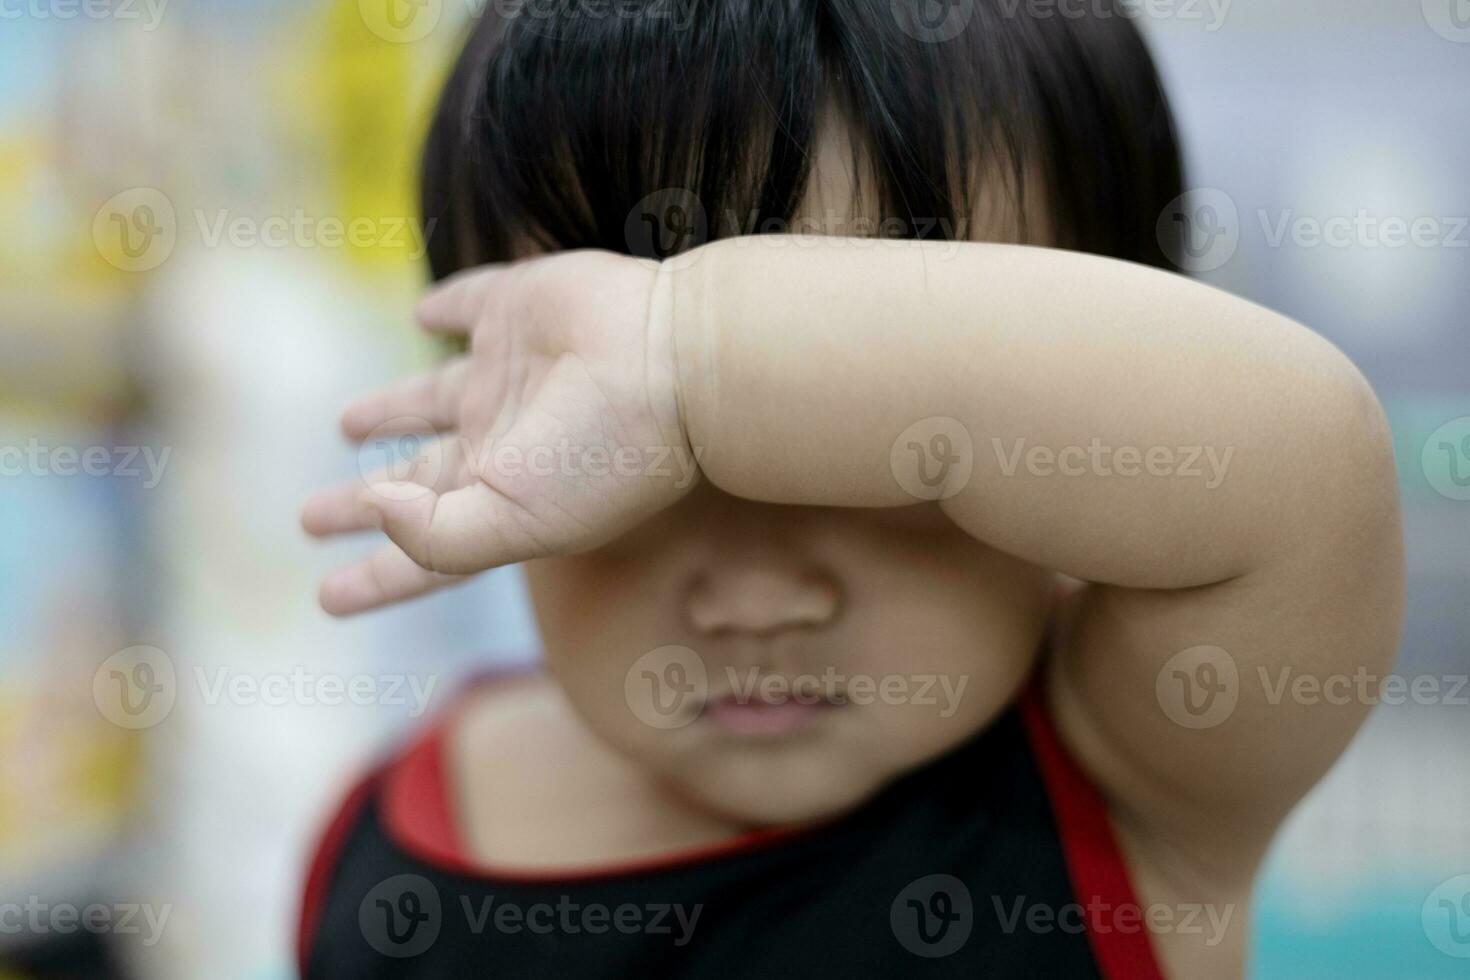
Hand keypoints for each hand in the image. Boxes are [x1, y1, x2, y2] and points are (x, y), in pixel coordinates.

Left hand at [301, 250, 693, 614]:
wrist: (671, 363)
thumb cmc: (604, 455)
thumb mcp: (514, 521)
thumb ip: (433, 534)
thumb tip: (371, 508)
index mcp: (501, 502)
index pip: (422, 549)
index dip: (375, 578)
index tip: (326, 598)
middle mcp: (502, 443)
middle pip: (414, 478)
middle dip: (364, 502)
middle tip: (311, 519)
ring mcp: (508, 377)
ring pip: (428, 399)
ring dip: (388, 413)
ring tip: (346, 427)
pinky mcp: (517, 310)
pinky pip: (467, 305)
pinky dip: (444, 309)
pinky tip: (423, 315)